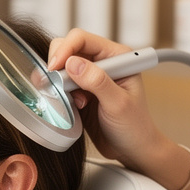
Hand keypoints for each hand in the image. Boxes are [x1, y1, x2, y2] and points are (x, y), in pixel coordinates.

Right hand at [49, 29, 165, 172]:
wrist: (132, 150)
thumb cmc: (134, 127)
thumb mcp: (118, 104)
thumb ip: (97, 82)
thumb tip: (73, 63)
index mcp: (116, 56)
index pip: (82, 39)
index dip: (65, 50)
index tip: (54, 68)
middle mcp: (102, 62)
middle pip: (67, 48)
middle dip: (58, 65)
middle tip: (57, 86)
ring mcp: (89, 76)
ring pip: (60, 67)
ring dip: (59, 83)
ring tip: (74, 102)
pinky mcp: (80, 91)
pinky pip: (60, 85)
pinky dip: (58, 94)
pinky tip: (73, 107)